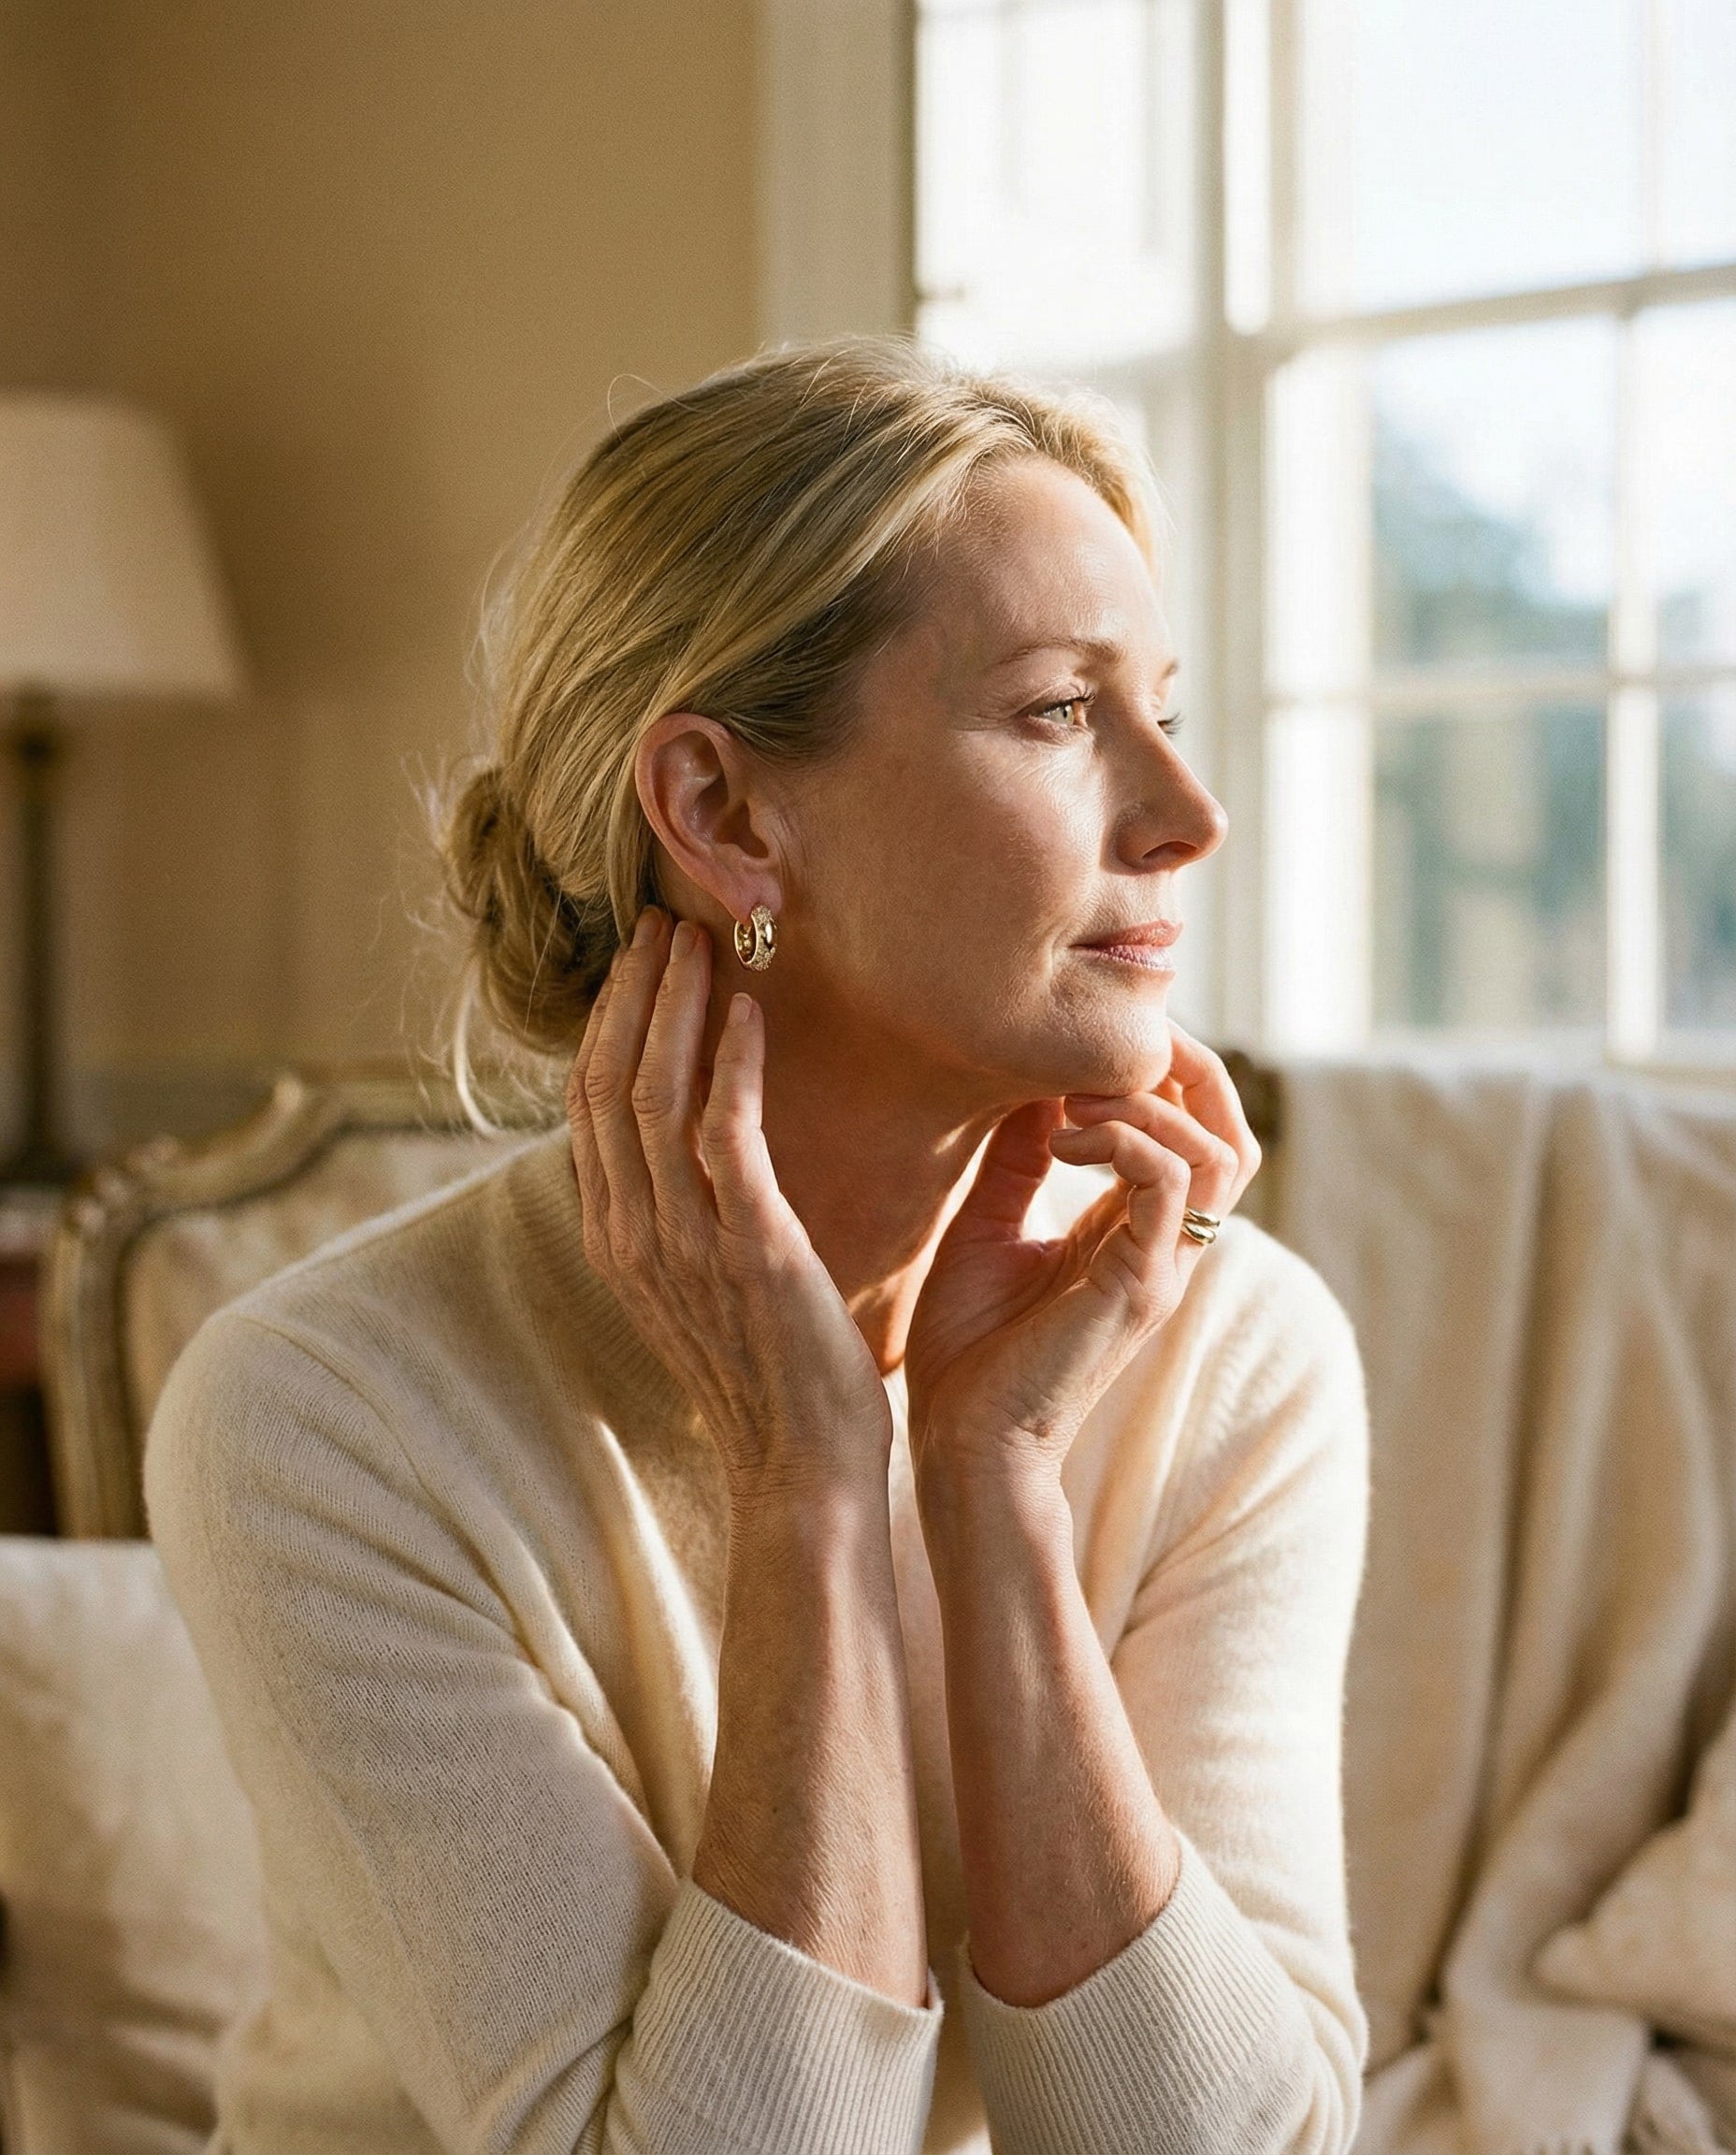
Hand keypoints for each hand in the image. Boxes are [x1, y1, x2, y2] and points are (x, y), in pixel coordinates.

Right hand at [566, 906, 893, 1514]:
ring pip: (657, 1096)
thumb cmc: (768, 1376)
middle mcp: (633, 1235)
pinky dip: (731, 1065)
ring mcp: (684, 1244)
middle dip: (632, 994)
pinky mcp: (749, 1250)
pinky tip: (750, 1012)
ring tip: (702, 942)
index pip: (590, 1106)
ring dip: (675, 1008)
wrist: (800, 1471)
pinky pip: (727, 1135)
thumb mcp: (699, 1287)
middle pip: (610, 1084)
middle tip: (661, 923)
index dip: (609, 1024)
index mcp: (615, 1240)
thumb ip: (679, 1216)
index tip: (636, 961)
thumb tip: (684, 1151)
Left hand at [903, 1022, 1261, 1497]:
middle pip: (1232, 1131)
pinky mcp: (1141, 1287)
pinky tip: (1062, 1143)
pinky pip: (1171, 1185)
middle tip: (1111, 1046)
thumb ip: (1019, 1158)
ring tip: (1073, 1104)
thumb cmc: (970, 1349)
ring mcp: (1163, 1268)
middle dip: (1184, 1067)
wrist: (963, 1443)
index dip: (1160, 1070)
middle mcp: (1166, 1246)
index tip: (1086, 1045)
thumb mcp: (988, 1225)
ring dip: (1149, 1103)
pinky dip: (1125, 1141)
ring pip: (1218, 1152)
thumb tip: (1033, 1085)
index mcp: (1136, 1230)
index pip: (1193, 1128)